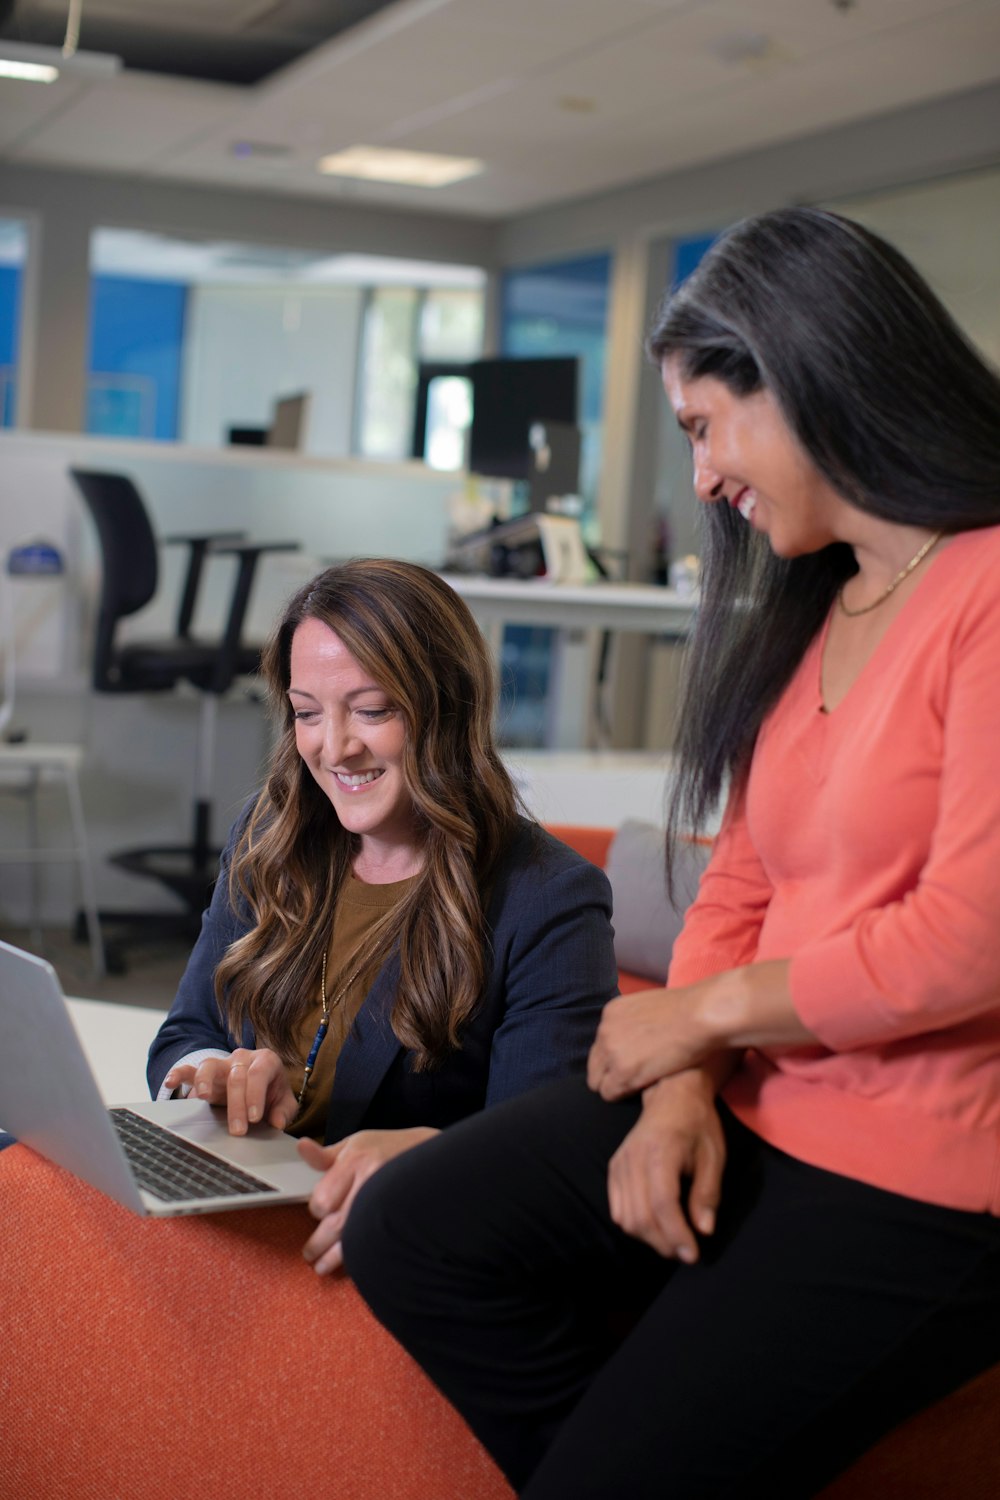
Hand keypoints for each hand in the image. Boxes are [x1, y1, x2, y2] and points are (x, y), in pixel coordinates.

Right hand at [163, 1049, 296, 1135]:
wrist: (257, 1085)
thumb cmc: (271, 1093)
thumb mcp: (283, 1102)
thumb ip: (284, 1111)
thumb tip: (277, 1122)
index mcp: (266, 1061)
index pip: (259, 1074)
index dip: (256, 1095)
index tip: (254, 1118)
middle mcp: (243, 1058)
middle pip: (236, 1076)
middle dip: (237, 1105)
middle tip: (237, 1130)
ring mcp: (222, 1063)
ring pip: (210, 1065)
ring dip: (206, 1081)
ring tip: (203, 1097)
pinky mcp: (204, 1072)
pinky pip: (188, 1069)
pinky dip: (178, 1074)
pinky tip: (170, 1083)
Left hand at [299, 1127, 438, 1275]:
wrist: (432, 1157)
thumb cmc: (389, 1148)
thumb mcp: (356, 1143)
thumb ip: (326, 1155)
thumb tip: (302, 1148)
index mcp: (357, 1160)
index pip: (323, 1199)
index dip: (317, 1209)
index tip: (320, 1212)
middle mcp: (371, 1182)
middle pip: (335, 1224)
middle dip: (318, 1242)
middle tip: (310, 1252)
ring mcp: (387, 1203)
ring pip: (352, 1240)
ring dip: (332, 1257)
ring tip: (321, 1267)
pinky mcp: (399, 1220)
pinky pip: (373, 1245)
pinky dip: (359, 1258)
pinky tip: (351, 1264)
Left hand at [588, 986, 708, 1099]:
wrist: (700, 1015)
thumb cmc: (689, 1011)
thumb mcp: (652, 1006)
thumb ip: (638, 1021)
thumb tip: (642, 1031)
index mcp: (611, 1013)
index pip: (600, 1044)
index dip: (616, 1057)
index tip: (632, 1063)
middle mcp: (605, 1030)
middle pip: (594, 1064)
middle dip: (610, 1073)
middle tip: (633, 1080)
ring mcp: (611, 1051)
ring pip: (597, 1081)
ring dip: (615, 1086)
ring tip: (638, 1088)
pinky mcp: (622, 1071)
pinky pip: (608, 1093)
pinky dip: (621, 1096)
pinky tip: (640, 1091)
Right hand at [607, 1071, 725, 1261]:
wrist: (670, 1094)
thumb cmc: (697, 1124)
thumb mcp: (713, 1155)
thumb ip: (708, 1193)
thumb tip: (704, 1231)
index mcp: (660, 1152)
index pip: (662, 1203)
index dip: (676, 1234)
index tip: (693, 1255)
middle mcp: (633, 1159)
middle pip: (640, 1216)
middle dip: (663, 1243)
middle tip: (686, 1252)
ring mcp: (619, 1163)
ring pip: (625, 1218)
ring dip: (649, 1238)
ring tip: (673, 1241)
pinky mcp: (614, 1168)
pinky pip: (617, 1208)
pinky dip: (634, 1225)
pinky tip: (654, 1226)